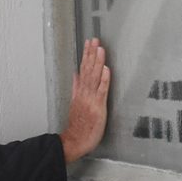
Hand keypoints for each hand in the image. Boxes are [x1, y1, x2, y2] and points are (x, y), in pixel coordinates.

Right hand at [59, 38, 110, 162]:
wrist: (75, 140)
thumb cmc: (78, 124)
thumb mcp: (75, 102)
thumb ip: (75, 87)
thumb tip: (76, 75)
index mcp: (80, 91)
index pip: (83, 69)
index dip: (86, 55)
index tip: (89, 43)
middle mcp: (85, 93)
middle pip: (88, 70)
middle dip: (91, 54)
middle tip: (95, 40)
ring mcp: (91, 99)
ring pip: (94, 77)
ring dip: (97, 62)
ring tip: (100, 49)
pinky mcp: (98, 107)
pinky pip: (102, 91)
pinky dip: (104, 79)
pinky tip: (106, 69)